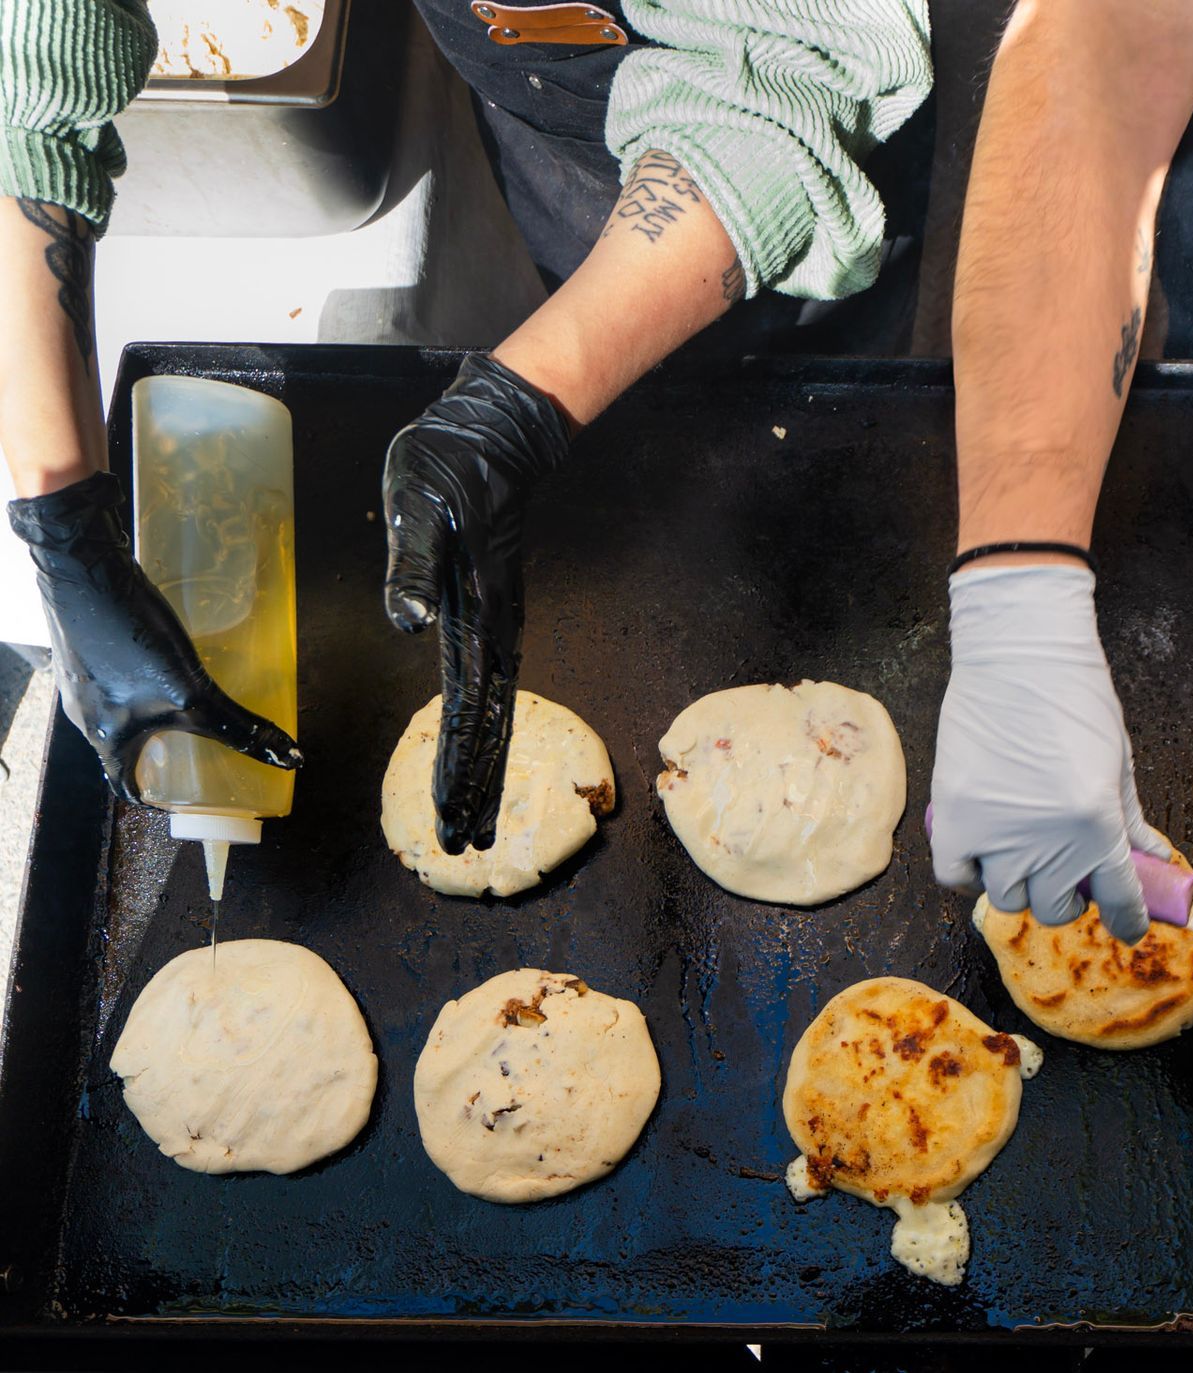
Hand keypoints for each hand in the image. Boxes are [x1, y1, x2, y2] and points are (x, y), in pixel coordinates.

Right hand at [7, 472, 300, 800]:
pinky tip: (175, 660)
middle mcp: (84, 714)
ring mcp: (82, 679)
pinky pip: (121, 678)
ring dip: (159, 714)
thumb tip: (287, 757)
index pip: (125, 785)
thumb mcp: (190, 691)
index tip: (186, 796)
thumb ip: (236, 726)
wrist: (83, 565)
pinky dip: (148, 680)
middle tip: (204, 746)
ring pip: (124, 711)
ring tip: (198, 703)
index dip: (157, 797)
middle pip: (127, 748)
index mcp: (103, 736)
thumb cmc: (127, 634)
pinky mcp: (88, 648)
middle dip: (167, 751)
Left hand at [381, 353, 568, 854]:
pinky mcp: (494, 614)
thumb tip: (409, 624)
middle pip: (490, 726)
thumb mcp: (420, 511)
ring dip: (484, 766)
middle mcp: (496, 631)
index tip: (449, 817)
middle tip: (465, 844)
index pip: (468, 709)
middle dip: (475, 786)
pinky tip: (481, 746)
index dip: (458, 766)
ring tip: (475, 816)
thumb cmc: (452, 468)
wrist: (496, 433)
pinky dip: (486, 729)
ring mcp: (498, 624)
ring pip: (496, 712)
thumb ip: (414, 569)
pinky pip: (493, 688)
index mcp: (477, 616)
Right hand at [930, 564, 1169, 940]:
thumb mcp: (1118, 760)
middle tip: (1068, 868)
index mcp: (1098, 826)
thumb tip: (1151, 855)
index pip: (1120, 903)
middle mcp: (1049, 842)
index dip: (1126, 920)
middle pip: (1057, 907)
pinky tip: (983, 850)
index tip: (1126, 923)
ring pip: (1008, 898)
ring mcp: (996, 834)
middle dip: (1068, 894)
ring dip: (1021, 884)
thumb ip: (1131, 818)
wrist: (1019, 654)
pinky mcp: (953, 818)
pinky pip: (955, 877)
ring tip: (1023, 854)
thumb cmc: (1076, 697)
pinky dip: (969, 873)